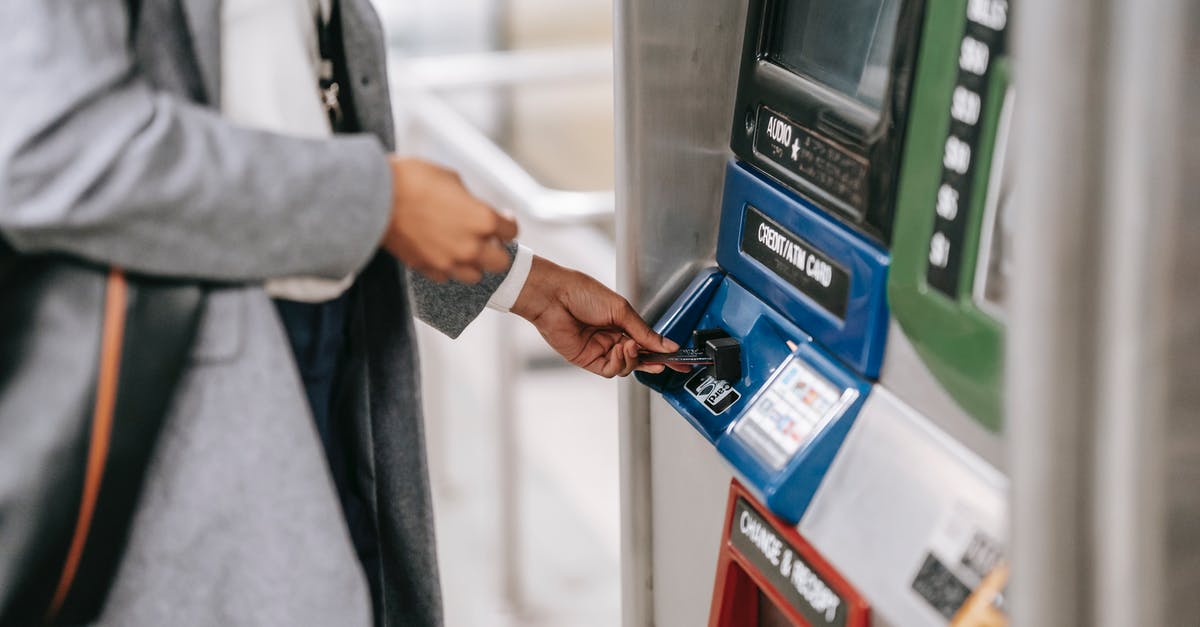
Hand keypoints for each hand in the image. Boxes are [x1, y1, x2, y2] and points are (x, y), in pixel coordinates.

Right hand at [380, 157, 518, 282]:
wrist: (375, 196)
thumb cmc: (414, 180)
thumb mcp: (452, 180)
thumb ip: (470, 201)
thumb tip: (474, 209)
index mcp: (483, 220)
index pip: (511, 231)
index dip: (506, 222)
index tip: (501, 218)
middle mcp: (471, 247)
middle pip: (500, 262)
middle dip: (496, 250)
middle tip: (485, 238)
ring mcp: (448, 262)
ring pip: (474, 276)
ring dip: (473, 263)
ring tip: (462, 248)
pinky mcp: (426, 269)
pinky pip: (445, 276)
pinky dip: (446, 267)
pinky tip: (439, 251)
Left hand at [511, 256, 679, 377]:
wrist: (554, 296)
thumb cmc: (581, 293)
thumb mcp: (621, 310)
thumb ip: (645, 332)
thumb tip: (667, 345)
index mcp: (622, 322)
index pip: (648, 341)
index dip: (664, 352)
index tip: (681, 360)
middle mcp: (613, 337)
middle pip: (640, 358)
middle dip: (653, 360)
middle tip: (665, 361)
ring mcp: (601, 349)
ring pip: (627, 366)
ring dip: (633, 359)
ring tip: (629, 345)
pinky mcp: (588, 360)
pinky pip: (610, 370)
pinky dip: (619, 363)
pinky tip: (619, 350)